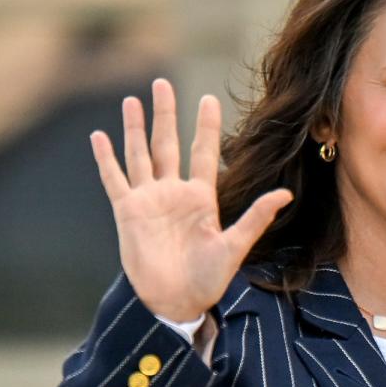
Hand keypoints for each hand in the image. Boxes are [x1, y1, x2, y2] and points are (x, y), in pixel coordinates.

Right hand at [90, 79, 292, 321]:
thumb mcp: (234, 246)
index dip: (205, 126)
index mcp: (201, 198)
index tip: (209, 98)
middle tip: (162, 83)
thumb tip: (286, 194)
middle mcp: (173, 193)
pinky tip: (99, 137)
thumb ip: (256, 217)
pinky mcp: (128, 213)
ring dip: (135, 128)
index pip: (203, 152)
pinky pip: (115, 180)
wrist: (176, 303)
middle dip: (165, 114)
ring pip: (139, 155)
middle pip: (167, 144)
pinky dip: (106, 159)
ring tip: (132, 100)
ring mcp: (149, 201)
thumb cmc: (208, 280)